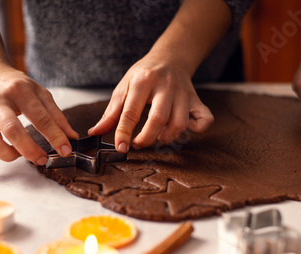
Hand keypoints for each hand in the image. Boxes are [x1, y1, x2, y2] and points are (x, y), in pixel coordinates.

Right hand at [0, 65, 78, 163]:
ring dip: (7, 154)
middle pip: (12, 130)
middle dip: (30, 150)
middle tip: (42, 159)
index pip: (40, 117)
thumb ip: (57, 116)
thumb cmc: (16, 86)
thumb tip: (71, 137)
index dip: (55, 136)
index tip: (65, 150)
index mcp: (19, 91)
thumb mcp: (40, 93)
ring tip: (18, 154)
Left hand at [87, 53, 213, 152]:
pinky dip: (198, 129)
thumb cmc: (144, 75)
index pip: (131, 112)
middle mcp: (165, 86)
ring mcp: (183, 93)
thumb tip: (95, 132)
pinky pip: (205, 118)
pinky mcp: (196, 100)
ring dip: (168, 137)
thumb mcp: (124, 87)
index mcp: (143, 81)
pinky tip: (185, 130)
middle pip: (158, 119)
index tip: (120, 148)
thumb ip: (111, 112)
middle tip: (138, 144)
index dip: (124, 133)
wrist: (170, 58)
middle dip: (146, 138)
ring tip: (158, 137)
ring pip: (180, 123)